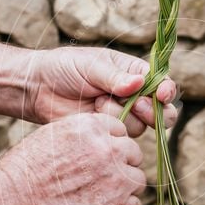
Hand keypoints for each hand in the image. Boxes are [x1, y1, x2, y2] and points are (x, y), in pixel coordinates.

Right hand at [0, 113, 145, 204]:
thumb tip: (108, 141)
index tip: (96, 158)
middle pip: (133, 153)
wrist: (14, 201)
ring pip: (137, 179)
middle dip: (120, 165)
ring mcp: (116, 178)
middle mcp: (110, 148)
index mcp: (94, 126)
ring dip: (123, 188)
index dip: (110, 145)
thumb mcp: (56, 134)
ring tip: (97, 196)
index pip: (120, 131)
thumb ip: (86, 135)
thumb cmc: (28, 169)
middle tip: (97, 180)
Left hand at [27, 46, 177, 135]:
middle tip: (138, 105)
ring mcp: (122, 115)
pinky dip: (109, 126)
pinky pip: (120, 137)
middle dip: (152, 110)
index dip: (166, 90)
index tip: (162, 94)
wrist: (39, 89)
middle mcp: (133, 96)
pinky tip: (91, 114)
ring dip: (120, 115)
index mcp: (133, 72)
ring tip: (96, 101)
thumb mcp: (91, 66)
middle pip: (161, 111)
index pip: (161, 83)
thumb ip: (115, 77)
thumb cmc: (65, 68)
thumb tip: (138, 84)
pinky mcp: (109, 133)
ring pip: (140, 126)